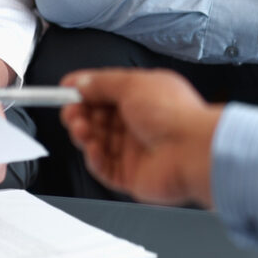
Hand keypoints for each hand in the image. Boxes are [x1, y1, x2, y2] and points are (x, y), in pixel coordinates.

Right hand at [59, 68, 222, 206]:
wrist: (192, 151)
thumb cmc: (175, 115)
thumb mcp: (132, 85)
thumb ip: (103, 83)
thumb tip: (81, 82)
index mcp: (144, 97)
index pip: (107, 93)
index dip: (85, 92)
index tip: (65, 90)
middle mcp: (140, 123)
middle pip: (99, 119)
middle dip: (80, 113)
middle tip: (70, 111)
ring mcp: (136, 150)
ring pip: (98, 142)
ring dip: (84, 134)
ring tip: (80, 128)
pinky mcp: (132, 175)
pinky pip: (104, 168)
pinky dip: (94, 158)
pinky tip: (93, 148)